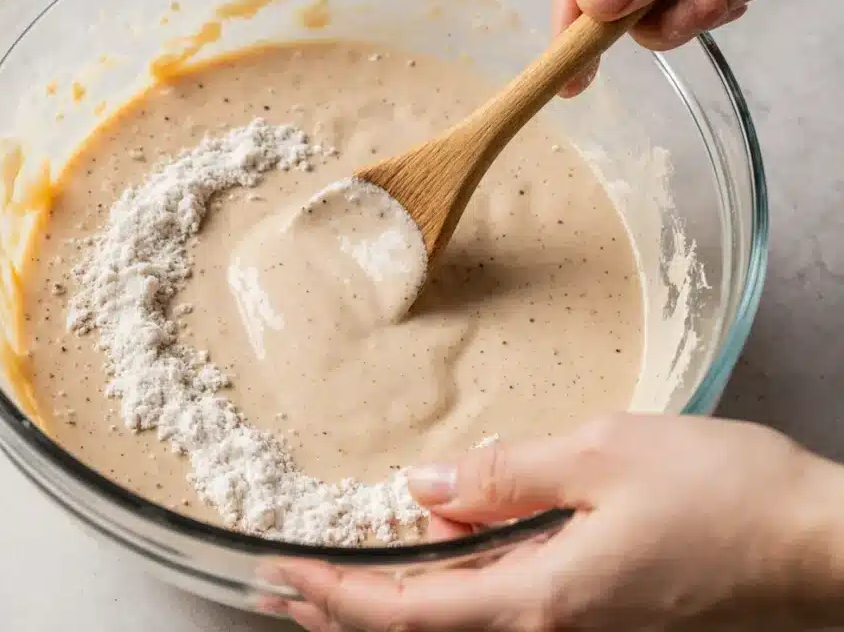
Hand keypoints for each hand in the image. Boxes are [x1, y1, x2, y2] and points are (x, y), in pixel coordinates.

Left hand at [261, 414, 843, 630]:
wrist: (810, 539)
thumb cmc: (721, 494)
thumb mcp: (602, 457)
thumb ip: (506, 475)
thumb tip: (426, 486)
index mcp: (539, 597)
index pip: (409, 609)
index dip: (338, 594)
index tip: (282, 574)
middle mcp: (548, 624)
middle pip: (422, 620)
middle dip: (345, 602)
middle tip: (280, 582)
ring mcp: (572, 619)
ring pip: (457, 609)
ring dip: (389, 589)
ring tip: (328, 569)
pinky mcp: (593, 603)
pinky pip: (499, 593)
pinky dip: (445, 574)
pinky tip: (428, 543)